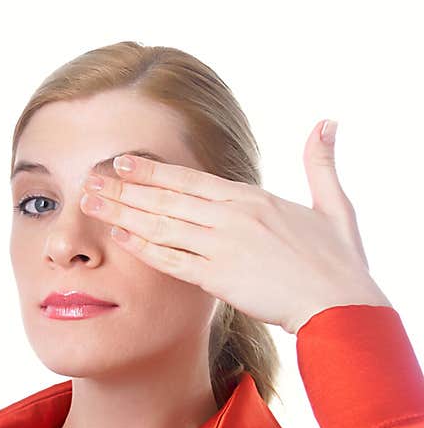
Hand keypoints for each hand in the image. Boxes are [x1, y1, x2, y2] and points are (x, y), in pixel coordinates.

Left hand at [79, 120, 392, 334]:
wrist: (340, 304)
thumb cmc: (338, 261)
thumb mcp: (334, 206)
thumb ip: (320, 164)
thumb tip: (327, 122)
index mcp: (253, 198)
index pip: (190, 179)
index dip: (153, 170)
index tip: (122, 162)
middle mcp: (232, 216)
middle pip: (166, 199)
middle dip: (124, 188)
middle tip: (88, 180)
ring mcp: (223, 246)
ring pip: (162, 225)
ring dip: (122, 213)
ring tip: (90, 203)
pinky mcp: (218, 277)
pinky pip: (171, 260)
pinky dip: (144, 248)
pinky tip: (119, 238)